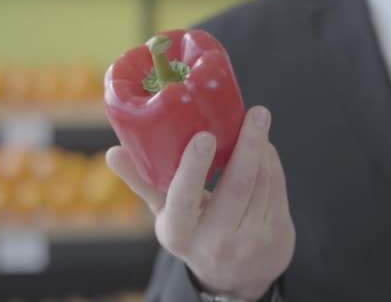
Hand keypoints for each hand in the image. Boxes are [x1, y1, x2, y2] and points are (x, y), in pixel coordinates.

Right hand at [106, 106, 295, 300]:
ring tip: (257, 123)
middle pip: (237, 186)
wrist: (236, 277)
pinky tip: (265, 149)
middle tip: (255, 112)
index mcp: (179, 233)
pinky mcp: (276, 236)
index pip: (183, 199)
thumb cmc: (195, 233)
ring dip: (262, 148)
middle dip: (248, 145)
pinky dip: (271, 162)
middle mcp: (215, 241)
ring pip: (261, 181)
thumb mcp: (166, 215)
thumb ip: (143, 182)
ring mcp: (249, 241)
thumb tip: (113, 152)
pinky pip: (277, 188)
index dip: (193, 168)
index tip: (204, 136)